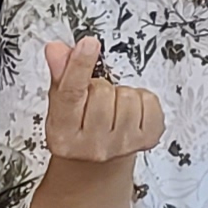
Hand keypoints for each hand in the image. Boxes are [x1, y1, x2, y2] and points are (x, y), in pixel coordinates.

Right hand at [40, 37, 165, 167]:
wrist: (96, 164)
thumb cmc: (78, 129)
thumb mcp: (61, 104)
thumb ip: (61, 74)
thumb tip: (57, 49)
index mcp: (64, 133)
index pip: (71, 94)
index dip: (80, 65)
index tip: (89, 43)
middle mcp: (92, 145)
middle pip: (103, 91)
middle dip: (100, 87)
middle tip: (95, 100)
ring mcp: (121, 145)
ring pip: (128, 95)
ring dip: (121, 94)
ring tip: (112, 107)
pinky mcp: (147, 140)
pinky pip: (150, 101)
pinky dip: (143, 100)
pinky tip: (131, 112)